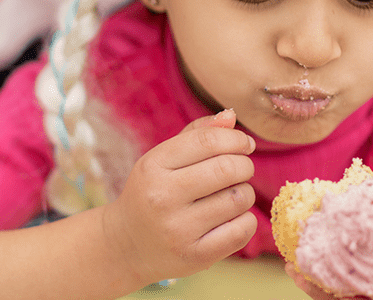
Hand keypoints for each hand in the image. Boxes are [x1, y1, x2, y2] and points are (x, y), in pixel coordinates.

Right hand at [102, 109, 257, 284]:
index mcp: (152, 167)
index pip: (207, 141)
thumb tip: (231, 117)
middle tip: (241, 170)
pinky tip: (233, 218)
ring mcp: (178, 229)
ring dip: (245, 193)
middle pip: (227, 168)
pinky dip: (246, 220)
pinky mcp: (195, 255)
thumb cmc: (152, 195)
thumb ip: (196, 135)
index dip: (235, 138)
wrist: (126, 246)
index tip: (244, 144)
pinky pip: (242, 230)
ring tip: (232, 195)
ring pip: (238, 199)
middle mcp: (162, 197)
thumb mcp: (162, 161)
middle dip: (244, 165)